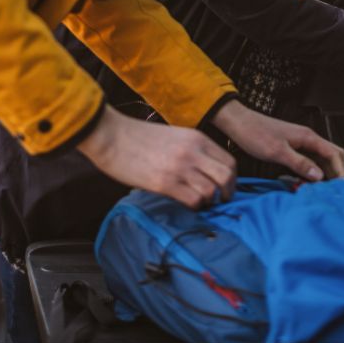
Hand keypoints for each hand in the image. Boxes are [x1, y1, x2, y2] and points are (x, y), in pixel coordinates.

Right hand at [77, 105, 236, 208]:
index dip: (232, 179)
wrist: (111, 135)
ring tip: (199, 203)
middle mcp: (193, 152)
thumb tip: (204, 171)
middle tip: (220, 201)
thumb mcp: (173, 136)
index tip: (225, 188)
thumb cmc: (137, 136)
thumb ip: (191, 150)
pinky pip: (193, 201)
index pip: (230, 161)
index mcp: (197, 138)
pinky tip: (185, 204)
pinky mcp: (165, 183)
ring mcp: (180, 167)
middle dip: (227, 193)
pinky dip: (194, 207)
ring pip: (212, 191)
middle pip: (227, 177)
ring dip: (209, 202)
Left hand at [212, 101, 343, 180]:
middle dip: (336, 172)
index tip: (343, 187)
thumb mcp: (277, 152)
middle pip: (332, 155)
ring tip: (321, 190)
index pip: (334, 154)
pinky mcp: (292, 147)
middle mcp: (307, 138)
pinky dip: (312, 171)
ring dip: (324, 173)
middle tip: (334, 191)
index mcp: (308, 137)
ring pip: (321, 159)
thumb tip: (319, 176)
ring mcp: (300, 142)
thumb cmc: (255, 133)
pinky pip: (309, 160)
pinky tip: (307, 182)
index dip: (341, 171)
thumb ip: (299, 163)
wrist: (239, 123)